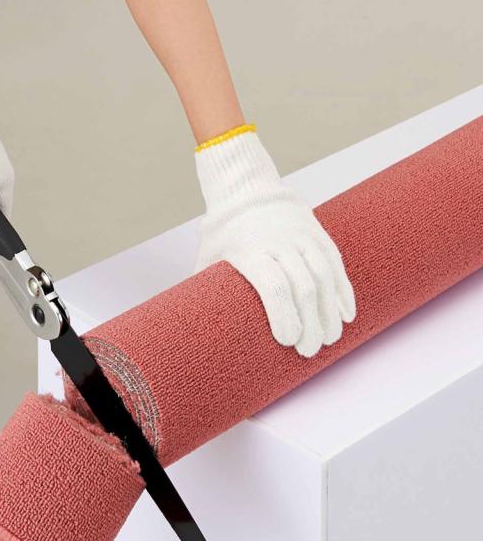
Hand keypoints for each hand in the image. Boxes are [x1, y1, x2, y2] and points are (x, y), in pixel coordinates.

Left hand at [195, 127, 355, 356]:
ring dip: (330, 311)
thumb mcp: (207, 257)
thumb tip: (194, 326)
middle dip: (310, 322)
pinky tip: (346, 314)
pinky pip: (335, 263)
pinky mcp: (318, 234)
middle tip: (309, 351)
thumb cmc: (223, 234)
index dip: (284, 315)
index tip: (288, 341)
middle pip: (303, 286)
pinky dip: (343, 290)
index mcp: (250, 251)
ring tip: (330, 339)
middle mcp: (279, 242)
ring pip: (324, 275)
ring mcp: (302, 236)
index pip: (273, 286)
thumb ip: (204, 289)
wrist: (246, 190)